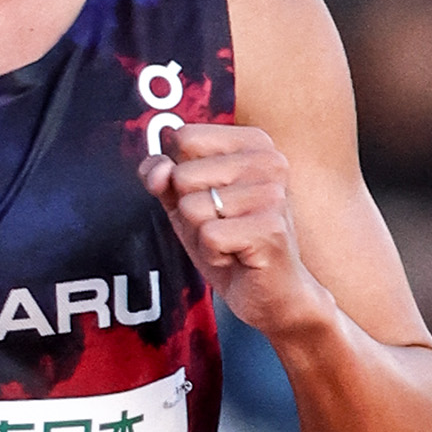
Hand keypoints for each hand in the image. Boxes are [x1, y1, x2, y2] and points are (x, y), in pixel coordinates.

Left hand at [141, 126, 330, 343]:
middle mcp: (268, 160)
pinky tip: (236, 256)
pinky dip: (213, 255)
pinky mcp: (270, 227)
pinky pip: (208, 236)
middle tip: (222, 227)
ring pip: (192, 207)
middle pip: (183, 175)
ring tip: (230, 242)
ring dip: (202, 235)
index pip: (185, 137)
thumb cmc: (231, 243)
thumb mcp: (187, 203)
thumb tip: (158, 169)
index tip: (206, 195)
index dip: (178, 174)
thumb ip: (164, 177)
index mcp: (253, 143)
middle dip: (190, 212)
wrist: (273, 294)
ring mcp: (272, 193)